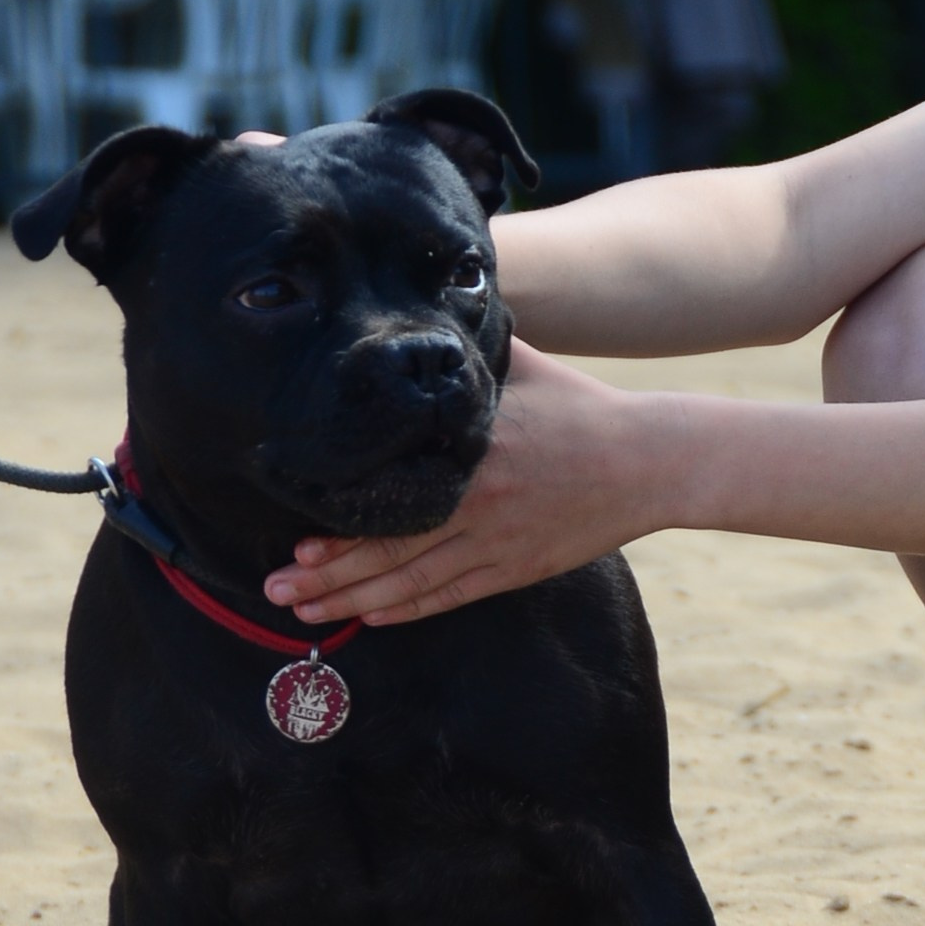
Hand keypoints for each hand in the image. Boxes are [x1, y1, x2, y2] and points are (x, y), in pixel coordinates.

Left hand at [265, 339, 661, 625]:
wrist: (648, 461)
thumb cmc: (581, 408)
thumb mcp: (522, 365)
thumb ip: (469, 347)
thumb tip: (423, 309)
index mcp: (471, 454)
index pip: (390, 498)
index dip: (338, 528)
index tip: (292, 541)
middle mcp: (477, 504)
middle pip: (388, 551)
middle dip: (327, 577)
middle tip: (275, 588)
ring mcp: (497, 541)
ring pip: (412, 582)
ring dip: (354, 600)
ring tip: (304, 612)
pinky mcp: (517, 567)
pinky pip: (452, 594)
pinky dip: (408, 608)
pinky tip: (371, 616)